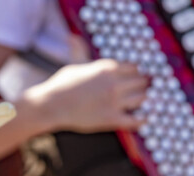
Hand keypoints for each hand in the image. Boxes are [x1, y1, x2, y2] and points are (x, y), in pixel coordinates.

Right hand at [24, 59, 148, 132]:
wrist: (50, 106)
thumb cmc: (60, 85)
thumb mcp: (73, 63)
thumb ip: (80, 50)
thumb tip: (72, 37)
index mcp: (108, 68)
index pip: (134, 68)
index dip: (134, 74)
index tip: (131, 80)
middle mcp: (114, 83)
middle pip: (141, 82)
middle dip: (140, 87)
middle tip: (138, 92)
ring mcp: (114, 101)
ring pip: (142, 98)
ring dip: (143, 101)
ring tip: (138, 104)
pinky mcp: (111, 119)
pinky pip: (136, 120)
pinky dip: (142, 119)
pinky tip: (142, 118)